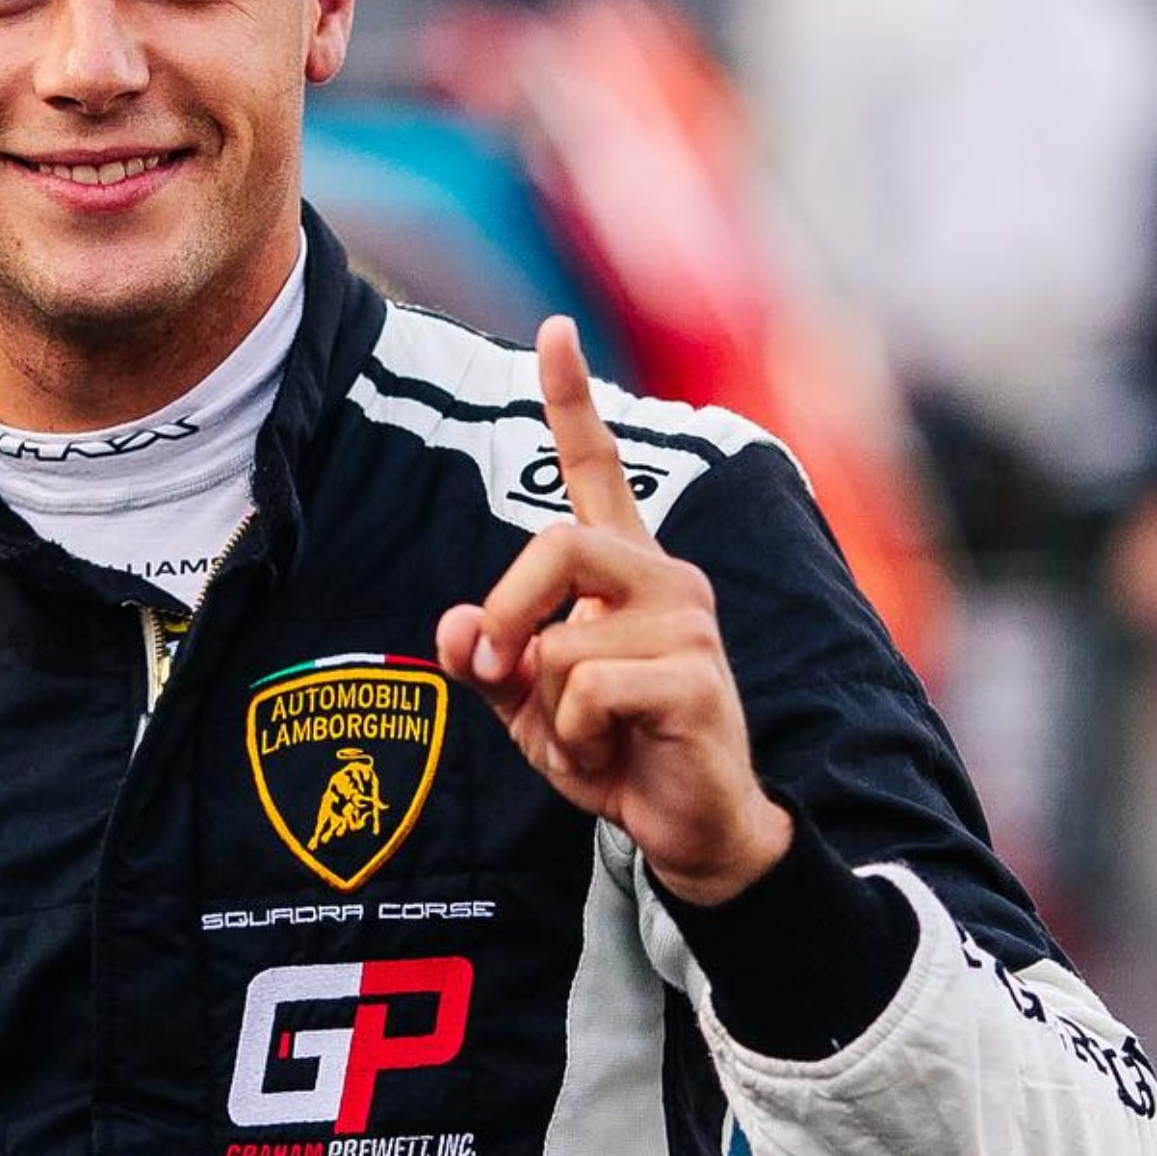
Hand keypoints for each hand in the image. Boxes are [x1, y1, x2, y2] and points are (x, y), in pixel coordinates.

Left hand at [435, 317, 791, 905]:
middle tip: (508, 676)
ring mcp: (689, 622)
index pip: (597, 469)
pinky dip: (574, 736)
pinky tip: (616, 750)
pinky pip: (586, 688)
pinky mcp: (697, 676)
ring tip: (595, 734)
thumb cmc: (613, 749)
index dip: (572, 400)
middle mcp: (665, 577)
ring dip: (550, 709)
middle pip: (554, 544)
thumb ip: (488, 656)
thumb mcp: (529, 702)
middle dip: (512, 615)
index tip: (554, 330)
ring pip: (561, 641)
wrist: (689, 825)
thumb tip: (459, 627)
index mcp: (624, 570)